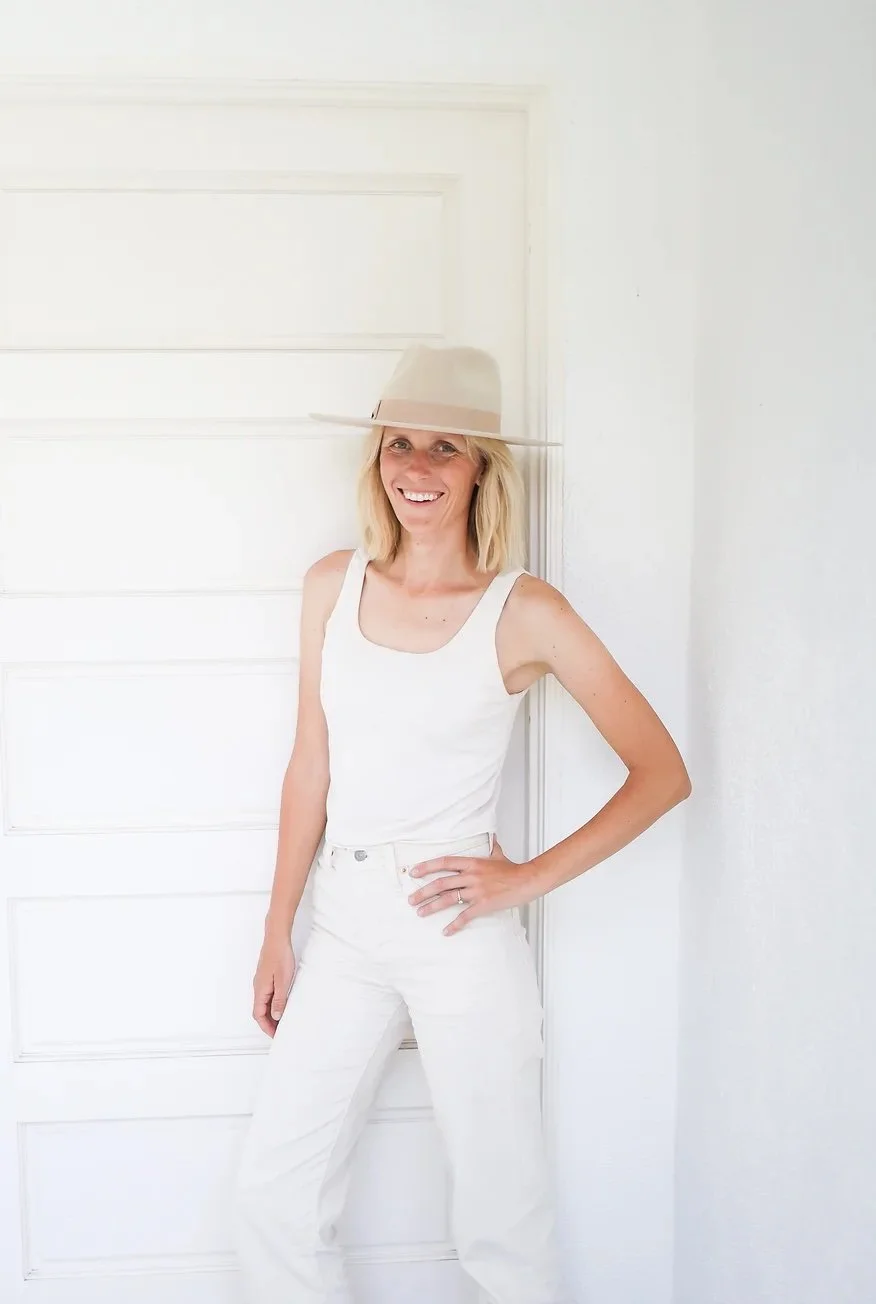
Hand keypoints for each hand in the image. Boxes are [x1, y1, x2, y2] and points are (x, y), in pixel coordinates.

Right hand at [252, 930, 295, 1036]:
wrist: (276, 937)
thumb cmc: (280, 956)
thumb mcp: (283, 981)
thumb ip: (279, 999)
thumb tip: (275, 1016)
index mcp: (260, 990)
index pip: (259, 1015)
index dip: (266, 1027)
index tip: (275, 1036)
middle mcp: (258, 987)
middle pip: (260, 1011)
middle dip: (268, 1023)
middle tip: (280, 1032)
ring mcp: (261, 982)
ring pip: (263, 1003)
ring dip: (271, 1014)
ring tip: (282, 1021)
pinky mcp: (266, 977)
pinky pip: (267, 995)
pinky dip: (273, 1004)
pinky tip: (282, 1004)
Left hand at [407, 838, 541, 934]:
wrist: (527, 880)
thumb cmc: (512, 869)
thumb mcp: (498, 853)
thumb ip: (491, 845)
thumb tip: (491, 836)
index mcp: (472, 862)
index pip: (444, 862)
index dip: (427, 867)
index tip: (414, 873)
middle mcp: (471, 876)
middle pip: (441, 883)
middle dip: (424, 892)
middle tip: (411, 899)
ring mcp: (476, 891)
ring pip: (448, 899)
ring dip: (432, 907)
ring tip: (420, 913)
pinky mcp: (483, 904)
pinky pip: (465, 916)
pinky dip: (455, 925)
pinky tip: (446, 931)